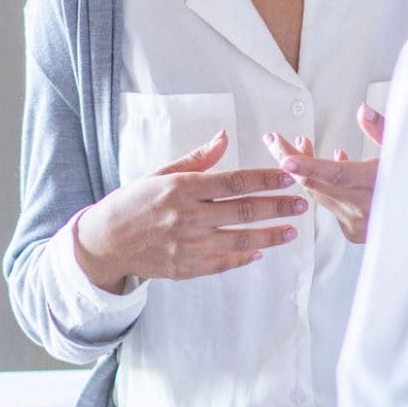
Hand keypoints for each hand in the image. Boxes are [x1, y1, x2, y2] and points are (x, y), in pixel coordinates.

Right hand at [74, 130, 306, 292]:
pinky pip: (223, 263)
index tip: (288, 176)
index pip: (234, 181)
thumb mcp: (160, 173)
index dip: (265, 179)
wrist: (106, 241)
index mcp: (182, 188)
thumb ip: (196, 159)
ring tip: (291, 231)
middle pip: (243, 211)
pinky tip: (260, 252)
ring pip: (239, 240)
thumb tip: (224, 138)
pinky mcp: (186, 268)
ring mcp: (188, 245)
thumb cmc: (133, 203)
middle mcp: (187, 217)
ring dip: (270, 235)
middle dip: (277, 206)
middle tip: (301, 203)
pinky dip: (244, 257)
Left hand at [264, 103, 387, 244]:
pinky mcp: (357, 231)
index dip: (309, 165)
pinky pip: (331, 205)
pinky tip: (332, 164)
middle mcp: (365, 207)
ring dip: (307, 170)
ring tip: (300, 144)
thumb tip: (362, 110)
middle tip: (274, 139)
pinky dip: (326, 186)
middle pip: (316, 183)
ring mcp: (359, 222)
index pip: (337, 174)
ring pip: (320, 194)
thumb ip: (383, 129)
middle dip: (290, 159)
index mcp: (377, 185)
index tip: (285, 158)